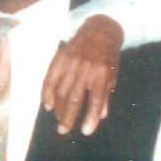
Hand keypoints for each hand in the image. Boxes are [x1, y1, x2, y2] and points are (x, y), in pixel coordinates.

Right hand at [42, 15, 123, 135]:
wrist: (100, 29)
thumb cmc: (108, 55)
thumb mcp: (112, 74)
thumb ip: (105, 95)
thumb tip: (100, 116)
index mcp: (102, 73)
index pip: (96, 99)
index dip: (91, 117)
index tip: (86, 131)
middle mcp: (86, 68)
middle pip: (74, 97)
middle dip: (68, 116)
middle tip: (63, 130)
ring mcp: (72, 62)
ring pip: (61, 90)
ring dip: (58, 107)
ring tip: (58, 119)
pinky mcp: (61, 58)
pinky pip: (51, 78)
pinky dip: (48, 93)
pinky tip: (48, 105)